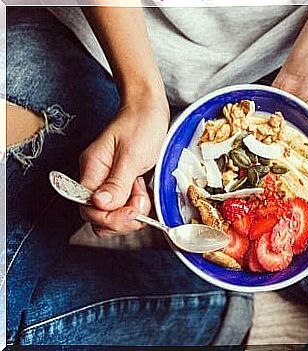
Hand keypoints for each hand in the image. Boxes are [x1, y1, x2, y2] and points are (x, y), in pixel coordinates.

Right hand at [79, 100, 168, 236]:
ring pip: (113, 214)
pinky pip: (125, 205)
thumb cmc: (140, 124)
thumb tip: (100, 205)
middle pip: (99, 216)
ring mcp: (110, 182)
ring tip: (144, 193)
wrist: (150, 108)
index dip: (110, 217)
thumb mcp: (131, 155)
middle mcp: (97, 179)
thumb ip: (116, 183)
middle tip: (140, 202)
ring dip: (132, 212)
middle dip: (122, 218)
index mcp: (92, 170)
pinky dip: (137, 205)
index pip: (88, 208)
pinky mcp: (123, 183)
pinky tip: (146, 192)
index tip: (132, 210)